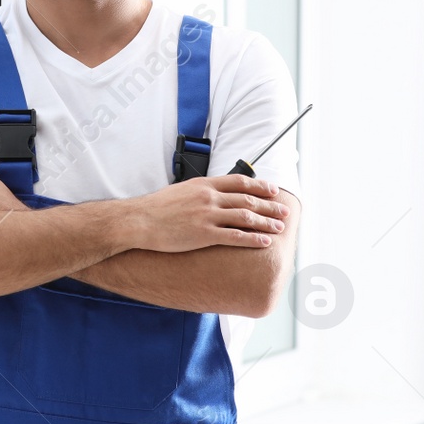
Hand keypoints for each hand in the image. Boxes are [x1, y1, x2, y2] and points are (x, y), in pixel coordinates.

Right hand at [121, 174, 288, 252]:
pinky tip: (264, 242)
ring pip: (245, 217)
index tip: (273, 190)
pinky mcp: (204, 235)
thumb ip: (201, 191)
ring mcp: (207, 216)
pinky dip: (252, 239)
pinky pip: (235, 236)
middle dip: (269, 206)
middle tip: (284, 211)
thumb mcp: (181, 190)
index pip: (239, 182)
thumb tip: (215, 193)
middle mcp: (209, 197)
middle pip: (247, 200)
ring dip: (266, 222)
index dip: (260, 186)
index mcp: (204, 184)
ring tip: (279, 227)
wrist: (140, 220)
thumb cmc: (156, 208)